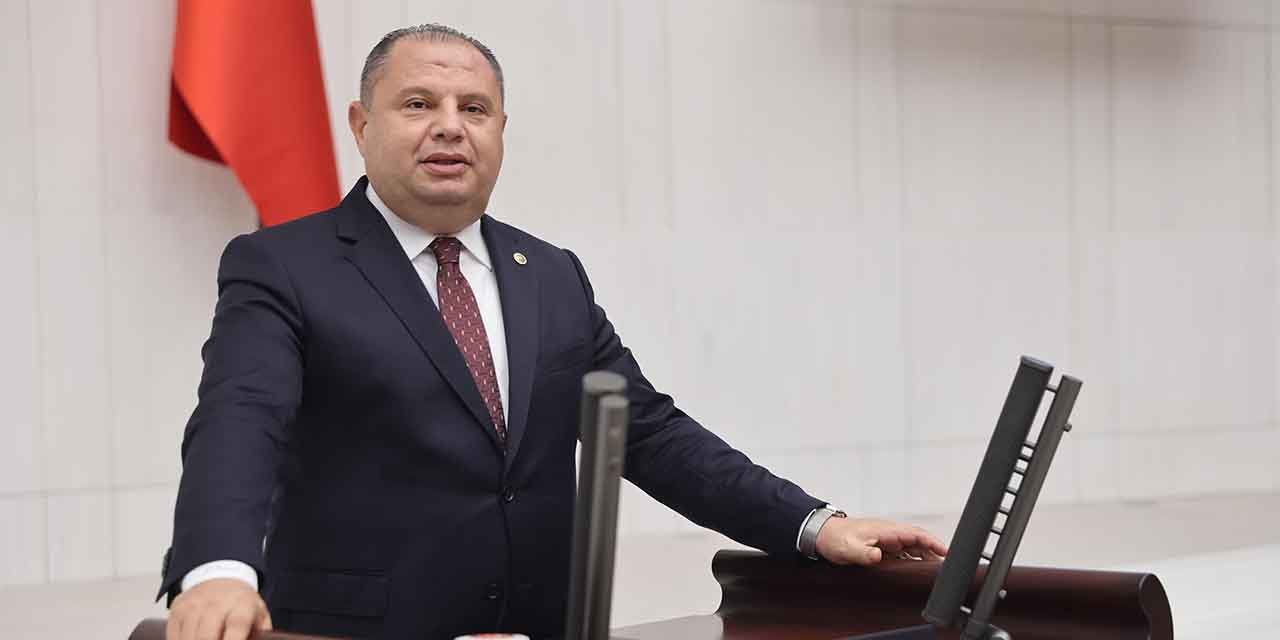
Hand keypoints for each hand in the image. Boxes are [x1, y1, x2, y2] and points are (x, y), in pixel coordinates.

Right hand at [167, 577, 271, 639]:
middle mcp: (216, 602)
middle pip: (207, 635)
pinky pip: (174, 636)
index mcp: (242, 604)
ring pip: (189, 638)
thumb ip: (260, 634)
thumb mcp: (258, 615)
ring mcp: (194, 605)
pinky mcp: (177, 609)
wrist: (220, 577)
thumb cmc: (241, 604)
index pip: (237, 625)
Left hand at [815, 517, 947, 565]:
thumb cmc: (836, 538)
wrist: (822, 534)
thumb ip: (864, 553)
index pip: (915, 534)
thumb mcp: (849, 548)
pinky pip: (902, 551)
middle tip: (944, 565)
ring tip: (934, 568)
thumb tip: (878, 555)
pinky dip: (912, 558)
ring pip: (911, 546)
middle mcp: (889, 533)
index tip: (945, 551)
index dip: (932, 542)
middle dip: (933, 551)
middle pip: (918, 540)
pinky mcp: (881, 545)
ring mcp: (886, 539)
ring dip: (924, 555)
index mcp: (885, 530)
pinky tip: (916, 567)